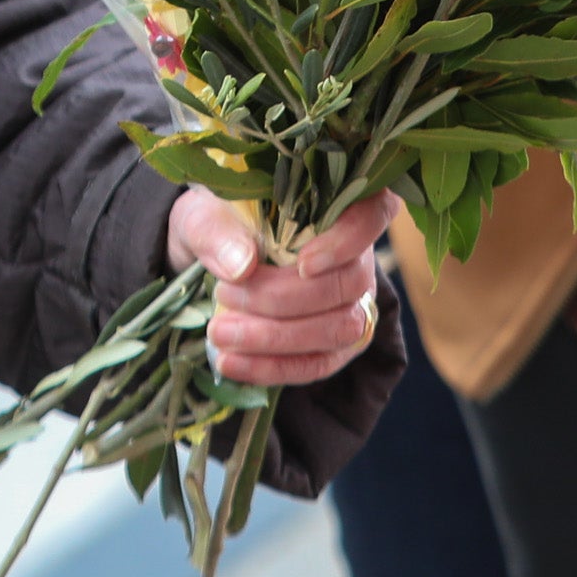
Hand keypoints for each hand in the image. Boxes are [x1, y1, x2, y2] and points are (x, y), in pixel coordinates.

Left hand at [170, 187, 396, 386]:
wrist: (212, 262)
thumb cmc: (217, 226)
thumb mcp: (203, 216)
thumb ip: (216, 232)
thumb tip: (242, 266)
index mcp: (336, 208)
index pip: (372, 214)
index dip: (347, 241)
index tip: (304, 263)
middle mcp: (356, 255)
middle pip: (349, 283)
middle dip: (284, 299)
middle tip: (224, 295)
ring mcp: (351, 304)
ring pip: (339, 329)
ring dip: (277, 339)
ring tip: (220, 334)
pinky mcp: (334, 345)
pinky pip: (317, 364)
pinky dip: (273, 368)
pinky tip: (231, 364)